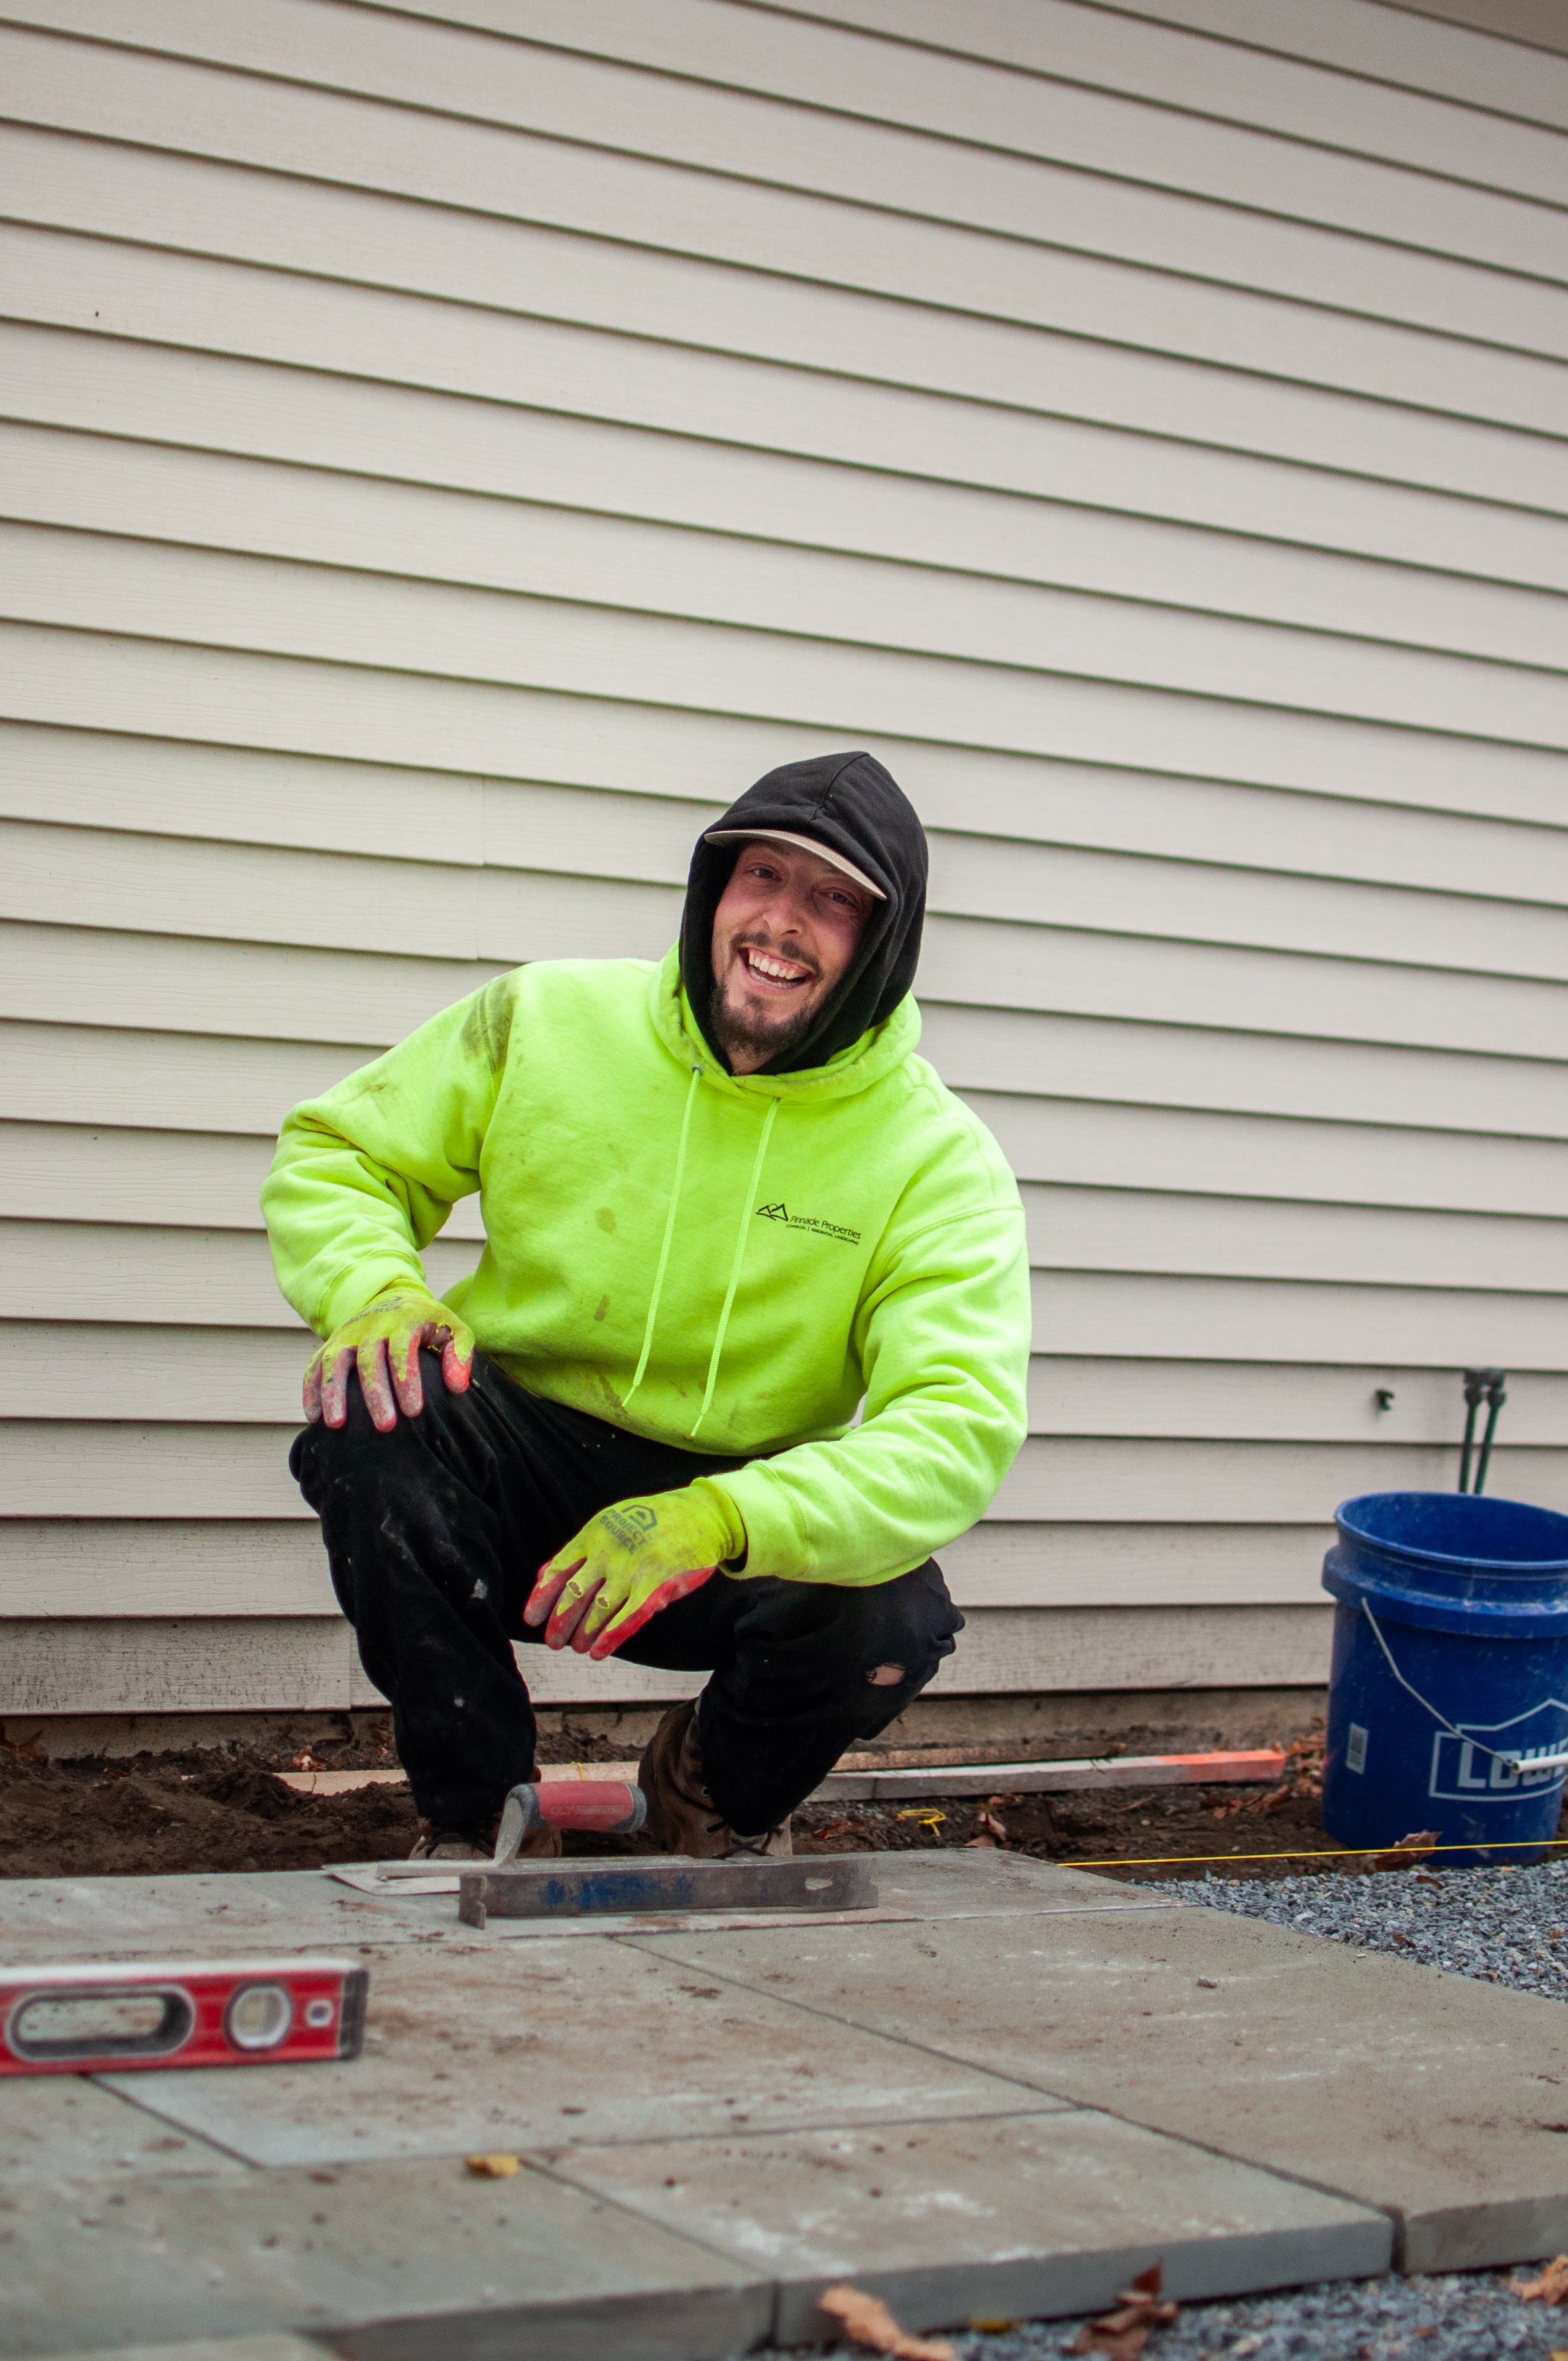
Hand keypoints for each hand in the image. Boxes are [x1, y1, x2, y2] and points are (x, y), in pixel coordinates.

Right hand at [303, 1286, 474, 1430]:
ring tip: (337, 1425)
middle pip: (369, 1361)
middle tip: (386, 1427)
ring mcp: (347, 1335)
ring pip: (334, 1362)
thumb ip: (460, 1355)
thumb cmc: (430, 1324)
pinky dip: (310, 1390)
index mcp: (403, 1322)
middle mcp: (371, 1326)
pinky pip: (314, 1366)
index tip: (414, 1412)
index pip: (402, 1352)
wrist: (395, 1298)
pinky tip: (313, 1417)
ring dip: (333, 1392)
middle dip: (376, 1395)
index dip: (407, 1381)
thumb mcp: (453, 1331)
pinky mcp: (330, 1344)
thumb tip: (457, 1387)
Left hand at [525, 1483, 745, 1659]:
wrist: (699, 1515)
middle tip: (554, 1642)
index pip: (558, 1571)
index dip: (541, 1598)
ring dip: (584, 1635)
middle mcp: (608, 1552)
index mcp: (593, 1534)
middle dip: (559, 1624)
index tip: (531, 1620)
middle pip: (573, 1596)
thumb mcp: (610, 1522)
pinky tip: (599, 1652)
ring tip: (578, 1648)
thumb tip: (543, 1576)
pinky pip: (627, 1618)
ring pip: (598, 1612)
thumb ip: (579, 1549)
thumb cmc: (650, 1521)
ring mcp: (632, 1569)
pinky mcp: (656, 1585)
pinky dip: (610, 1638)